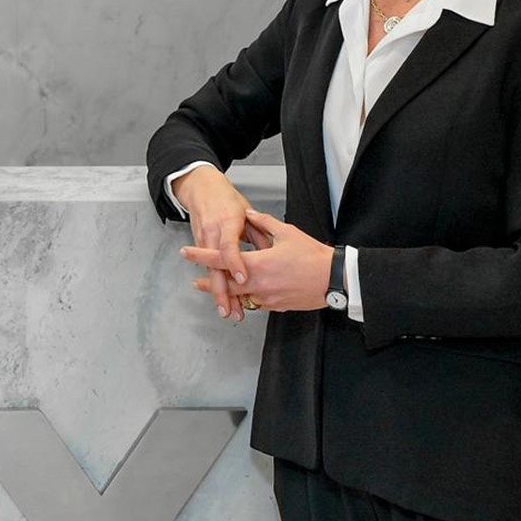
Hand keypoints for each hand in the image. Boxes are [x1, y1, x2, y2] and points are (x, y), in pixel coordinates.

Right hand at [171, 166, 253, 321]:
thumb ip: (260, 233)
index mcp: (226, 222)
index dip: (235, 265)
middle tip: (231, 310)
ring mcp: (203, 241)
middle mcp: (212, 233)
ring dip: (218, 294)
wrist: (201, 190)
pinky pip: (209, 270)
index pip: (229, 247)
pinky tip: (223, 299)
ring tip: (228, 311)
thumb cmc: (225, 199)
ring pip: (210, 273)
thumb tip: (274, 253)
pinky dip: (216, 285)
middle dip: (222, 291)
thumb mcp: (246, 212)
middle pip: (215, 268)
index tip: (244, 280)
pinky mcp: (200, 247)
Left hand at [183, 209, 332, 312]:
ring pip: (240, 297)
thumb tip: (249, 214)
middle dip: (208, 282)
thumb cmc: (312, 256)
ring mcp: (267, 298)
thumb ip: (263, 222)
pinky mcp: (277, 306)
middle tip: (195, 280)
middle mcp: (258, 284)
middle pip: (224, 285)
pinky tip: (245, 294)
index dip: (201, 256)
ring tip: (217, 289)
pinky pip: (256, 303)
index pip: (221, 259)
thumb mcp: (286, 233)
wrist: (335, 280)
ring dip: (227, 293)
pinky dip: (247, 298)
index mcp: (257, 264)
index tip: (186, 253)